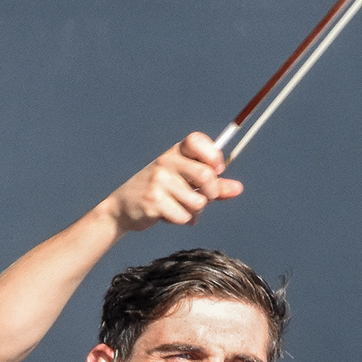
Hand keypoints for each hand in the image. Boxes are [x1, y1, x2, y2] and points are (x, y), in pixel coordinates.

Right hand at [102, 134, 242, 233]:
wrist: (122, 209)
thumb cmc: (160, 193)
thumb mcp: (186, 184)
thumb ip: (213, 186)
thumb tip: (238, 188)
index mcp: (175, 153)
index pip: (197, 140)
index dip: (213, 154)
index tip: (217, 169)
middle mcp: (166, 162)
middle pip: (205, 176)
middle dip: (212, 193)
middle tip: (205, 198)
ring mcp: (158, 181)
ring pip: (197, 202)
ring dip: (195, 211)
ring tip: (181, 208)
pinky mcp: (153, 201)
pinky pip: (184, 216)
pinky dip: (182, 221)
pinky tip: (169, 216)